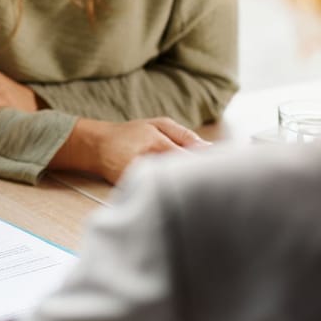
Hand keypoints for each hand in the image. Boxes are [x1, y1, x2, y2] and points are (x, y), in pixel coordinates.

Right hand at [51, 117, 208, 184]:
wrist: (96, 147)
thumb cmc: (130, 134)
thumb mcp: (157, 124)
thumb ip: (184, 135)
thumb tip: (209, 149)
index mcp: (156, 143)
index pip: (189, 159)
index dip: (207, 166)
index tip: (224, 169)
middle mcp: (146, 162)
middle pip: (181, 176)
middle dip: (199, 179)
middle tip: (216, 182)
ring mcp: (138, 179)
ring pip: (169, 189)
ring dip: (185, 189)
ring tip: (200, 191)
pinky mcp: (131, 191)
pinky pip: (156, 196)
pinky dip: (169, 196)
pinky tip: (179, 196)